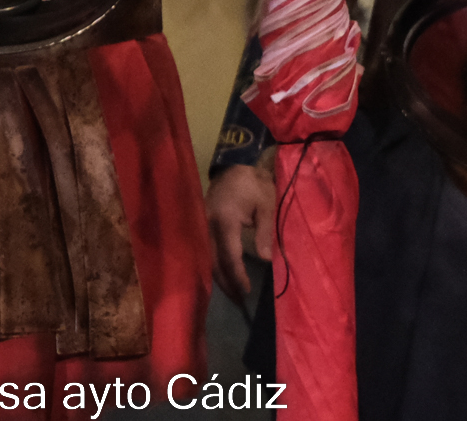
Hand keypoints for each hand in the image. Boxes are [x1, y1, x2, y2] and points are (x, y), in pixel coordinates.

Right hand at [206, 161, 276, 299]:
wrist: (233, 164)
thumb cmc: (254, 184)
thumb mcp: (266, 204)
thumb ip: (265, 233)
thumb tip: (266, 261)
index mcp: (225, 222)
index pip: (230, 257)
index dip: (238, 277)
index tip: (247, 292)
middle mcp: (208, 227)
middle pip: (214, 264)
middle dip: (226, 284)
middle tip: (239, 302)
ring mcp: (201, 227)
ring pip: (206, 260)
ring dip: (218, 278)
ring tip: (232, 294)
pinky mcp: (199, 226)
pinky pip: (204, 252)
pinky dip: (213, 266)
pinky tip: (221, 276)